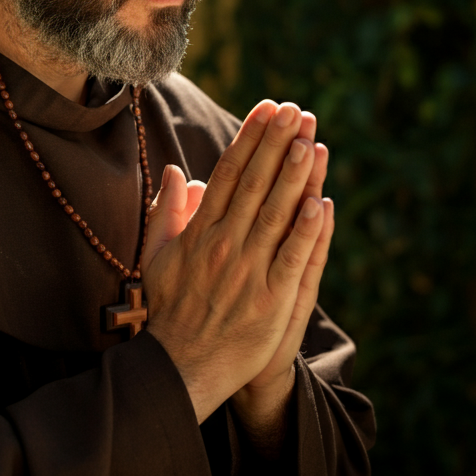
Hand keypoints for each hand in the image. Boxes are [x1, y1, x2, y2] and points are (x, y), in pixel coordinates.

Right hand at [142, 101, 326, 423]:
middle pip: (255, 184)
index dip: (249, 138)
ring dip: (293, 174)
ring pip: (275, 213)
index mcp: (199, 231)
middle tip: (294, 110)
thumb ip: (166, 211)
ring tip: (308, 139)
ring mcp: (248, 271)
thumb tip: (177, 171)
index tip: (266, 109)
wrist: (180, 366)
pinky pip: (292, 257)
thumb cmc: (169, 308)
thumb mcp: (155, 256)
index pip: (229, 173)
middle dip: (275, 143)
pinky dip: (306, 229)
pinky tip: (320, 202)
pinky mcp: (270, 299)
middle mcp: (223, 244)